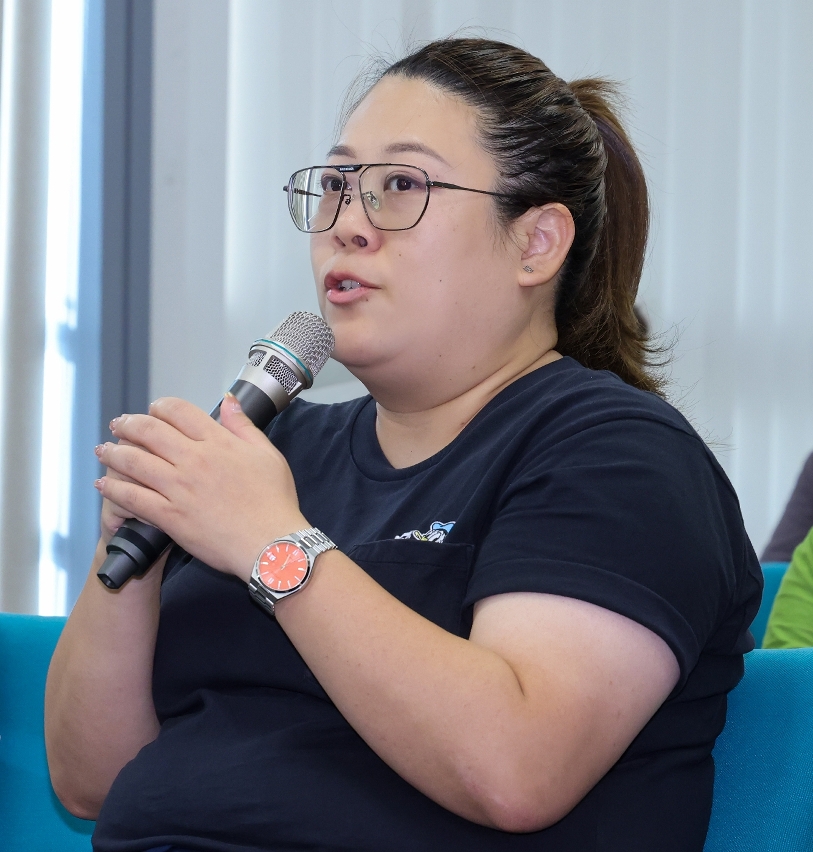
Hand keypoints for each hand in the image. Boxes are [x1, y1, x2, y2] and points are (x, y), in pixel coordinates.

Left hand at [94, 395, 308, 580]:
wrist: (271, 545)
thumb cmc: (274, 503)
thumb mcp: (268, 455)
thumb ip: (244, 426)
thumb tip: (229, 402)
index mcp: (219, 443)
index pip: (179, 411)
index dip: (160, 406)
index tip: (153, 410)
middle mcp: (195, 461)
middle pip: (149, 431)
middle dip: (128, 424)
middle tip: (119, 425)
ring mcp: (180, 489)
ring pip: (134, 462)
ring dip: (113, 453)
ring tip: (104, 450)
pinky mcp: (170, 516)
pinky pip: (132, 498)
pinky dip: (113, 489)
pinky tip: (104, 484)